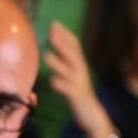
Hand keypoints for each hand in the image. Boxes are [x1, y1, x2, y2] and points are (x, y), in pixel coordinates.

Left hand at [43, 21, 115, 137]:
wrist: (91, 115)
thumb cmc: (78, 93)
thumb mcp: (73, 75)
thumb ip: (64, 62)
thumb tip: (52, 49)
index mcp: (80, 64)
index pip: (75, 45)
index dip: (65, 33)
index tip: (54, 22)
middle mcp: (80, 71)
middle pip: (72, 53)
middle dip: (61, 42)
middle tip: (50, 31)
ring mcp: (79, 83)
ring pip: (68, 70)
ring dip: (57, 62)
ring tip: (46, 55)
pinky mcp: (75, 97)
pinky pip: (67, 90)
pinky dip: (59, 84)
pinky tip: (52, 81)